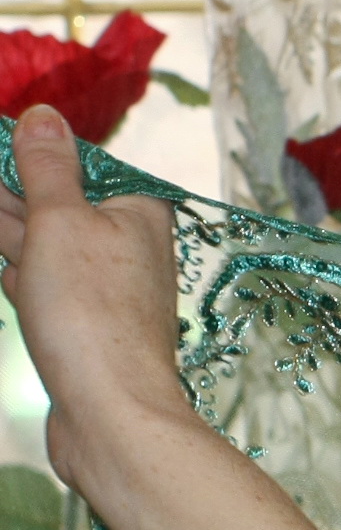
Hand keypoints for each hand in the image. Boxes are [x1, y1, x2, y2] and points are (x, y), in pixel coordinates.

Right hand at [0, 104, 193, 491]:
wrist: (111, 413)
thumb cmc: (91, 311)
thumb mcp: (62, 220)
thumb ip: (49, 168)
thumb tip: (44, 116)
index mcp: (138, 213)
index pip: (78, 167)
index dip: (31, 157)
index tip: (1, 142)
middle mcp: (130, 249)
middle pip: (56, 206)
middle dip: (13, 194)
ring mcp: (105, 291)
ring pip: (44, 249)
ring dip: (9, 231)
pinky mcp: (82, 329)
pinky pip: (44, 290)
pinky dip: (21, 278)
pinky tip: (10, 270)